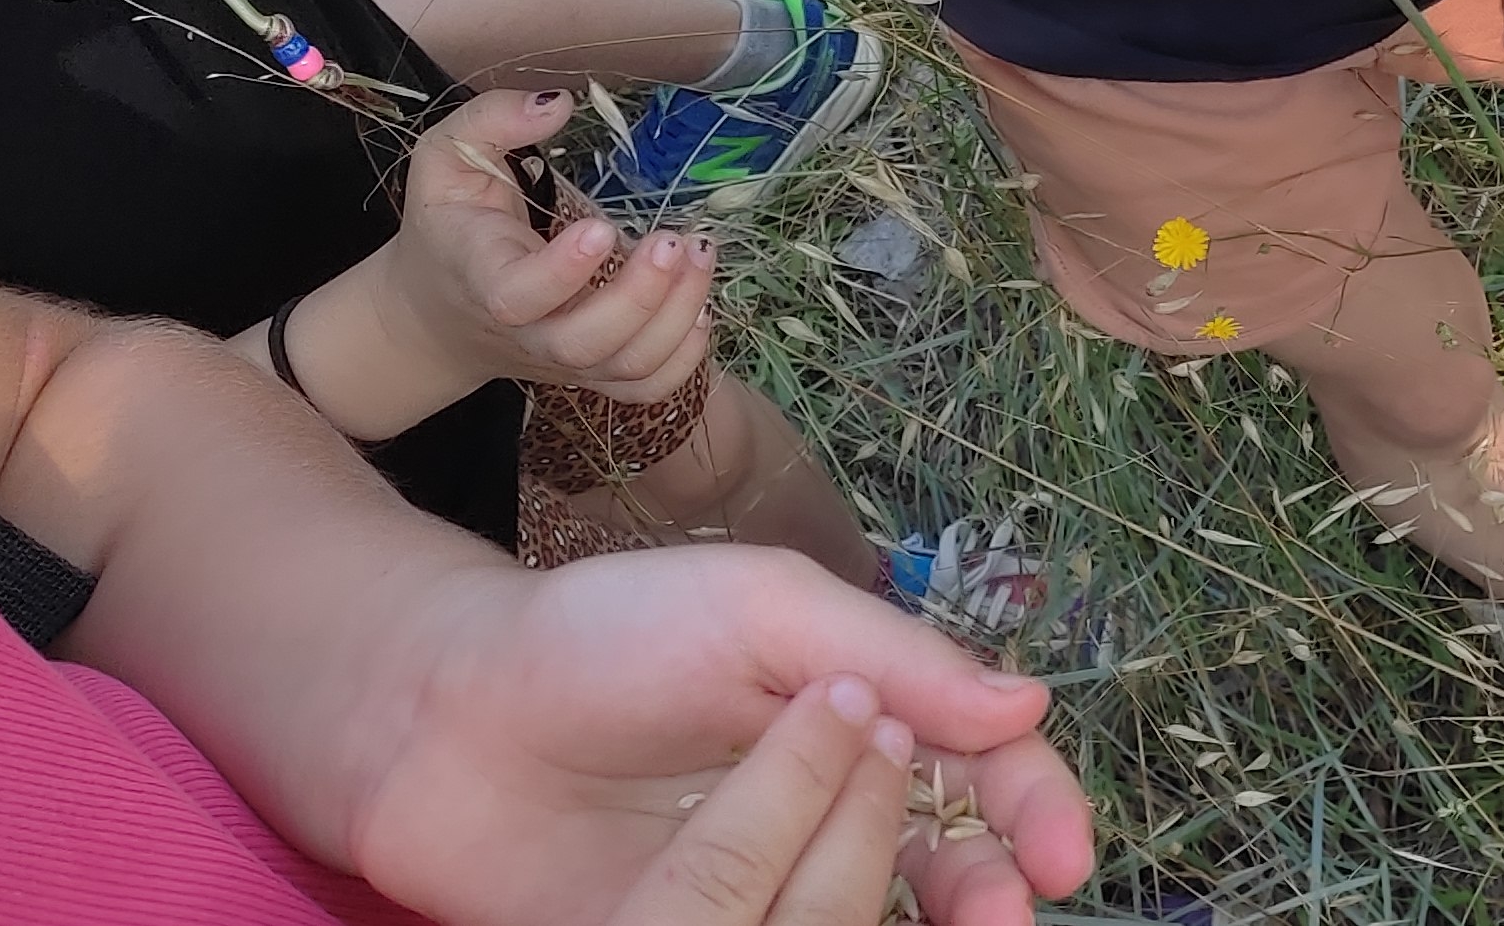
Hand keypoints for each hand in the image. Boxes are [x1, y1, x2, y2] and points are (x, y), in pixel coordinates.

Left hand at [341, 547, 1091, 925]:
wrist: (442, 709)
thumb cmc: (605, 632)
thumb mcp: (760, 610)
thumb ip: (893, 653)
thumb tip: (1028, 707)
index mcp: (859, 715)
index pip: (982, 767)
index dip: (1035, 807)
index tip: (1061, 854)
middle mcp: (826, 805)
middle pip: (950, 857)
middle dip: (997, 883)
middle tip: (1006, 908)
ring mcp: (761, 882)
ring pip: (874, 914)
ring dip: (932, 918)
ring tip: (953, 924)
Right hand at [386, 90, 714, 402]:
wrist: (436, 311)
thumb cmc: (450, 224)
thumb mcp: (447, 159)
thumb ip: (492, 121)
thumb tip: (558, 104)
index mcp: (483, 277)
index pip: (519, 295)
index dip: (564, 271)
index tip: (604, 227)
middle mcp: (527, 331)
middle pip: (586, 342)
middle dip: (640, 296)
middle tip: (675, 240)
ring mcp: (563, 360)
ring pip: (626, 367)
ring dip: (677, 317)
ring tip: (701, 255)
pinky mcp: (592, 373)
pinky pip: (645, 387)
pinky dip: (684, 360)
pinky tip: (701, 306)